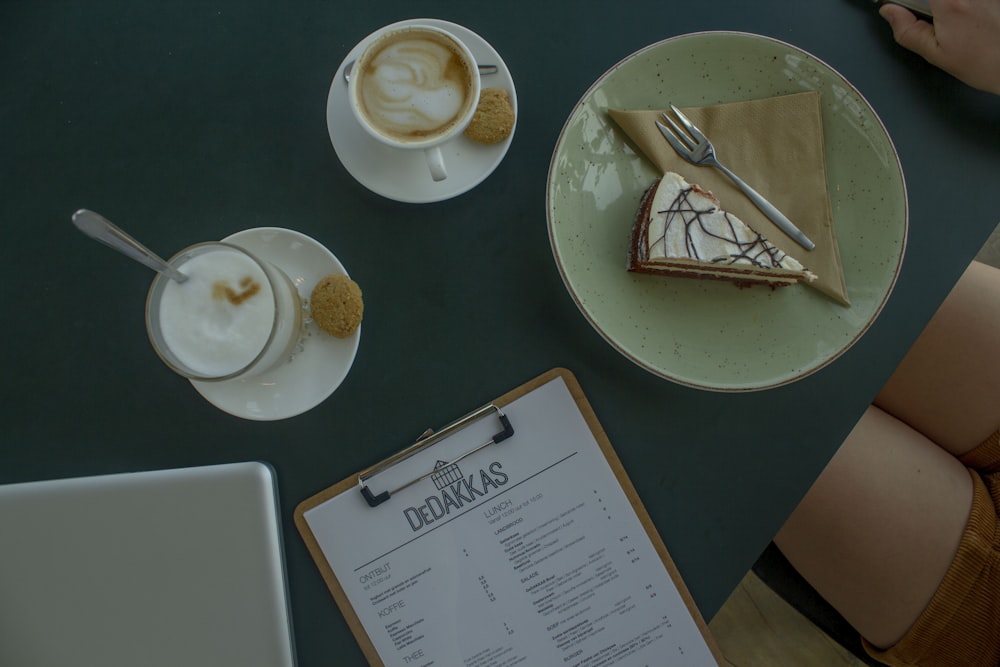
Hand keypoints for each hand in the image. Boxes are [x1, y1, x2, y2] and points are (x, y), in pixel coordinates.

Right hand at [879, 0, 999, 93]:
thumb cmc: (983, 63)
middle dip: (924, 3)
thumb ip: (908, 30)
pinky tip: (967, 18)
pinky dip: (959, 6)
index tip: (895, 5)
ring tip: (951, 20)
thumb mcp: (935, 54)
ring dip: (943, 5)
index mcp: (949, 3)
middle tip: (926, 14)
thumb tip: (889, 12)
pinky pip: (966, 0)